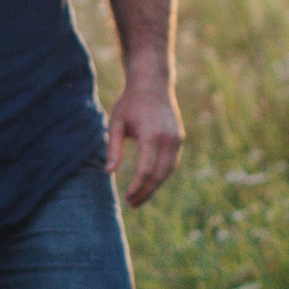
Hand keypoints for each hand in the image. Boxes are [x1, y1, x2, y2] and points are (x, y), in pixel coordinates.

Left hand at [106, 79, 184, 207]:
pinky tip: (149, 183)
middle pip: (160, 174)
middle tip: (132, 204)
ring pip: (168, 171)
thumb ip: (113, 148)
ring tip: (139, 198)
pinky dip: (162, 175)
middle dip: (146, 191)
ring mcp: (177, 139)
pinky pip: (172, 162)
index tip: (127, 197)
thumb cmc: (130, 103)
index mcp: (152, 135)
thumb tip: (109, 173)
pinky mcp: (179, 138)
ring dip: (155, 186)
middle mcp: (169, 139)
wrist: (152, 84)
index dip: (138, 186)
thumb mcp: (116, 123)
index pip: (146, 170)